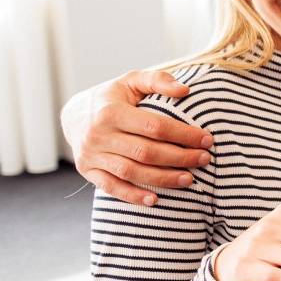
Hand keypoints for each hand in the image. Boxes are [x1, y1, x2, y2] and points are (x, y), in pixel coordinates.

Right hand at [64, 70, 213, 205]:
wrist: (73, 115)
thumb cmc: (112, 97)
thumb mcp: (131, 81)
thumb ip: (158, 80)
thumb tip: (186, 90)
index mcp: (112, 111)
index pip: (155, 127)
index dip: (184, 135)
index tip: (207, 139)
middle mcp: (99, 135)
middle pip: (146, 152)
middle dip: (179, 158)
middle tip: (204, 159)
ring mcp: (91, 155)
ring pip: (131, 171)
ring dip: (163, 179)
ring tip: (189, 179)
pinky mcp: (88, 171)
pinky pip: (111, 187)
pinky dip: (133, 196)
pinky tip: (155, 200)